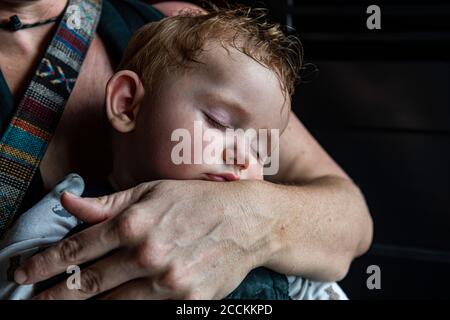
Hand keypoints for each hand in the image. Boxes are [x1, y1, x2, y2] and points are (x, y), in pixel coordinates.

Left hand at [14, 180, 275, 298]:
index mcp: (135, 223)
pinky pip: (145, 312)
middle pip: (86, 282)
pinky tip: (112, 305)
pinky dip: (124, 309)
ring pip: (112, 304)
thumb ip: (108, 202)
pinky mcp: (186, 300)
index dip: (43, 262)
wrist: (249, 222)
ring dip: (84, 306)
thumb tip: (68, 202)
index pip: (76, 247)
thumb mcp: (154, 190)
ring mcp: (167, 282)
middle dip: (53, 293)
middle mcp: (147, 254)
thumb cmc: (200, 200)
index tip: (23, 272)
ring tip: (62, 306)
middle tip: (30, 299)